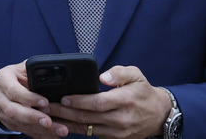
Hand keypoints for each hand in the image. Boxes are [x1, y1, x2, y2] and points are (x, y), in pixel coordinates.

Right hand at [0, 61, 67, 137]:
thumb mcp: (23, 68)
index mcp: (3, 79)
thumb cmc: (17, 76)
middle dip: (32, 117)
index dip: (28, 98)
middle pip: (13, 111)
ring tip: (59, 130)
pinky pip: (25, 131)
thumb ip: (35, 70)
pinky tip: (54, 135)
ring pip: (20, 123)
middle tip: (49, 122)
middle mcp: (0, 97)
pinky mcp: (9, 123)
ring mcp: (2, 112)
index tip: (45, 102)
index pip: (13, 90)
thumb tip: (52, 71)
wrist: (3, 88)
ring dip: (40, 129)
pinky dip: (40, 134)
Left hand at [47, 65, 169, 138]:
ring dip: (67, 124)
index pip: (97, 103)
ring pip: (87, 129)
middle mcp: (121, 119)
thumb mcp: (136, 75)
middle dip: (65, 113)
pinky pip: (92, 135)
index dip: (79, 101)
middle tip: (47, 107)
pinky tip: (63, 124)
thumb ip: (119, 73)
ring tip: (49, 117)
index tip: (63, 98)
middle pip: (88, 117)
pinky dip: (77, 130)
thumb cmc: (143, 92)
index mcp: (125, 101)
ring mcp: (118, 132)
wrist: (159, 115)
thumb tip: (103, 77)